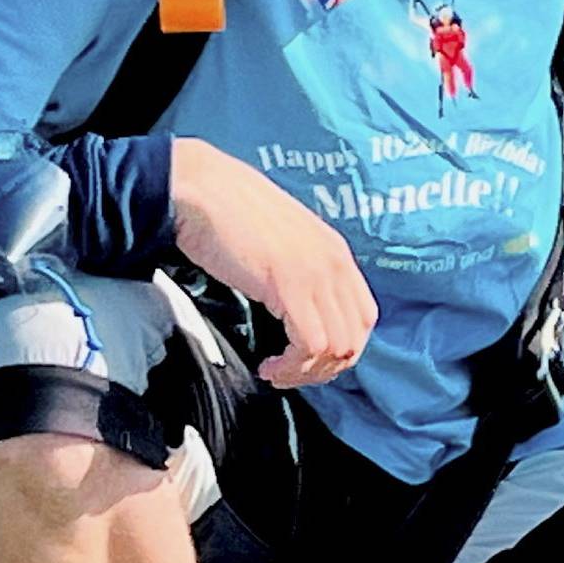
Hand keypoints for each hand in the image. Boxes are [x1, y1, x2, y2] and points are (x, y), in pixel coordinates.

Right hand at [170, 138, 377, 388]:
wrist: (200, 188)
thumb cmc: (228, 215)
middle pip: (355, 339)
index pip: (363, 318)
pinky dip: (291, 367)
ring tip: (276, 371)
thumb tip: (299, 313)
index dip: (340, 349)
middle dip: (324, 369)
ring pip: (337, 349)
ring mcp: (316, 273)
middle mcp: (335, 263)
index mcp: (336, 253)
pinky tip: (267, 365)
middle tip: (290, 374)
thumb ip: (300, 272)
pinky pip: (310, 345)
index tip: (308, 359)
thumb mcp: (281, 245)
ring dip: (306, 373)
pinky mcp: (290, 284)